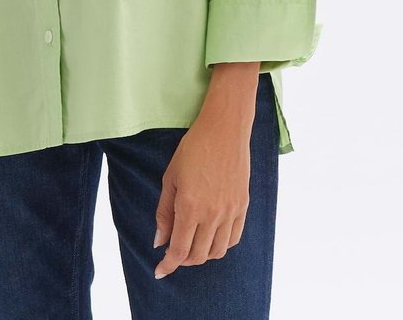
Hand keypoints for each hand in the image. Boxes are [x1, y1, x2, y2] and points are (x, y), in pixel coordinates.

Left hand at [153, 105, 252, 278]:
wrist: (224, 131)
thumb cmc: (192, 150)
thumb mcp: (170, 178)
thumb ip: (164, 213)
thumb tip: (159, 242)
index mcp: (189, 207)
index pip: (178, 250)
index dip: (168, 265)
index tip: (159, 272)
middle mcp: (212, 214)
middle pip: (198, 255)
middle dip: (182, 260)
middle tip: (173, 252)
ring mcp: (230, 212)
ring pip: (217, 252)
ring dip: (202, 255)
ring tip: (191, 245)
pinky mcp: (243, 207)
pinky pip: (233, 239)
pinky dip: (220, 245)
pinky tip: (211, 238)